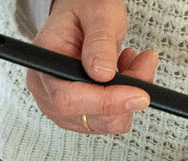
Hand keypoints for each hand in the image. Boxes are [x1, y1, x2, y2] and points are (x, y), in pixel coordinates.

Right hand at [26, 0, 157, 133]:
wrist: (83, 14)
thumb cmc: (83, 9)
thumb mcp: (96, 14)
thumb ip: (99, 42)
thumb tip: (103, 75)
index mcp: (44, 67)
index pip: (68, 99)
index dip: (106, 102)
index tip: (138, 95)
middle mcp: (49, 94)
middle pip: (92, 118)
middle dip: (126, 96)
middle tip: (143, 63)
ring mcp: (66, 109)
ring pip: (109, 122)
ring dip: (131, 95)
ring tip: (134, 61)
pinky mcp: (86, 114)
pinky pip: (115, 119)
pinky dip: (129, 99)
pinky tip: (128, 73)